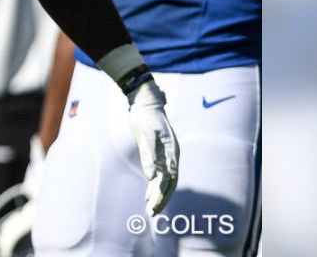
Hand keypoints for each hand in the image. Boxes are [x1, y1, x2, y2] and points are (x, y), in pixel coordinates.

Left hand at [127, 79, 179, 213]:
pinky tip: (148, 194)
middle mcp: (171, 156)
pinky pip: (159, 174)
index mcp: (171, 153)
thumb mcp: (146, 134)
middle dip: (161, 199)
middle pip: (169, 183)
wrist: (145, 103)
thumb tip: (151, 176)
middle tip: (151, 213)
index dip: (162, 194)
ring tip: (150, 209)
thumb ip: (149, 154)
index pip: (169, 180)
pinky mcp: (157, 154)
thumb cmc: (146, 117)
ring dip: (157, 195)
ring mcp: (165, 155)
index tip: (153, 206)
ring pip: (164, 181)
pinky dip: (154, 185)